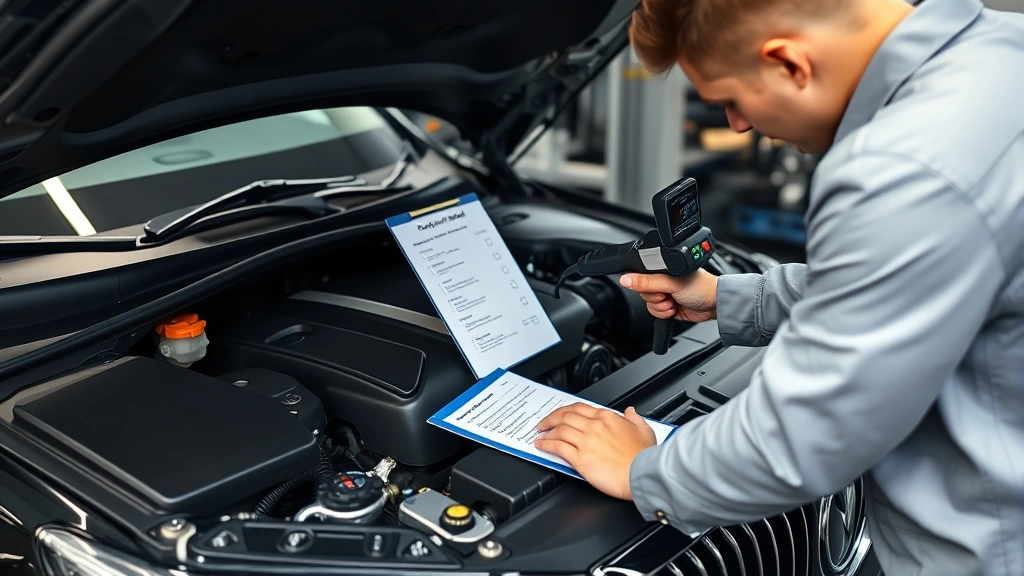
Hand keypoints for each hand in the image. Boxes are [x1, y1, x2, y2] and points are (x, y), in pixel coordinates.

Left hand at [535, 403, 656, 499]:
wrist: (642, 474)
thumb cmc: (643, 456)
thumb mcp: (644, 430)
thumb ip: (634, 418)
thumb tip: (630, 411)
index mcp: (607, 418)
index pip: (579, 408)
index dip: (565, 410)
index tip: (559, 414)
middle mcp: (594, 426)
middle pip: (565, 416)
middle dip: (551, 418)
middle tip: (544, 423)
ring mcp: (586, 441)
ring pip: (559, 430)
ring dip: (546, 432)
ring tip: (540, 435)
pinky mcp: (580, 458)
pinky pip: (558, 447)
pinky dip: (546, 444)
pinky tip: (541, 446)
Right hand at [620, 268, 718, 322]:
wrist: (715, 304)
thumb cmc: (701, 287)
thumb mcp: (670, 282)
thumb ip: (646, 282)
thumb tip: (625, 279)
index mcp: (662, 267)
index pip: (640, 274)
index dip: (642, 283)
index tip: (654, 286)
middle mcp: (663, 279)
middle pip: (643, 291)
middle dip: (655, 297)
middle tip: (667, 294)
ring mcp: (666, 293)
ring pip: (648, 303)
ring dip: (660, 307)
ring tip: (674, 301)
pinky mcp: (668, 306)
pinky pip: (655, 312)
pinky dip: (663, 313)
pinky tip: (674, 309)